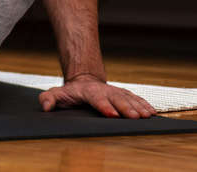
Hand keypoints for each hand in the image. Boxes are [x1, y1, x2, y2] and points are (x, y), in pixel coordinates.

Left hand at [38, 75, 156, 118]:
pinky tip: (151, 112)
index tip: (111, 114)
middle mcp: (104, 90)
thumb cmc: (70, 92)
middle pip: (116, 98)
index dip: (104, 106)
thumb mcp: (57, 94)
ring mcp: (114, 91)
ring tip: (147, 115)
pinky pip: (135, 98)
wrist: (84, 79)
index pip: (96, 99)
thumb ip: (49, 99)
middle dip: (126, 108)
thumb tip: (45, 106)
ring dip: (138, 106)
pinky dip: (144, 104)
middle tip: (135, 117)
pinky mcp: (122, 94)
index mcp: (88, 91)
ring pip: (128, 98)